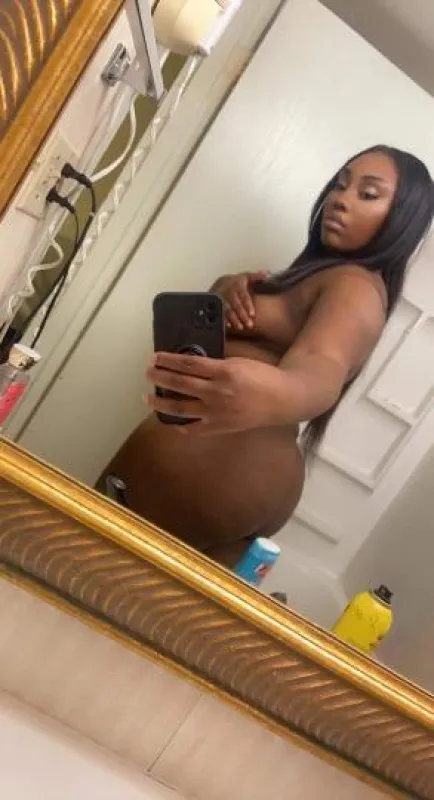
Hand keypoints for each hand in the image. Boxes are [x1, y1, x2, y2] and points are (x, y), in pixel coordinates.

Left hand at [146, 352, 284, 434]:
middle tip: (147, 372)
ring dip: (161, 402)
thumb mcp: (238, 363)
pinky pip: (194, 428)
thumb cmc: (262, 377)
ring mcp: (217, 412)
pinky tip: (171, 419)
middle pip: (179, 383)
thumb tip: (189, 365)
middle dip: (159, 377)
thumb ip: (215, 365)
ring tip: (148, 397)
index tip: (155, 357)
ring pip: (181, 408)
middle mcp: (217, 392)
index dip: (168, 360)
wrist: (281, 400)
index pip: (188, 363)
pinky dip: (180, 424)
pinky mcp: (220, 427)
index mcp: (223, 372)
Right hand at [217, 270, 268, 330]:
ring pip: (228, 310)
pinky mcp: (218, 305)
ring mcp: (223, 299)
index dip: (248, 305)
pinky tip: (229, 326)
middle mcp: (230, 293)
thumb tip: (267, 274)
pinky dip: (224, 319)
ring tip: (241, 327)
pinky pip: (220, 312)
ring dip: (234, 319)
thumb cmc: (237, 282)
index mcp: (238, 286)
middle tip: (250, 324)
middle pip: (237, 305)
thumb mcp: (246, 277)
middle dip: (243, 315)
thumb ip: (257, 277)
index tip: (252, 314)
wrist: (220, 283)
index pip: (244, 296)